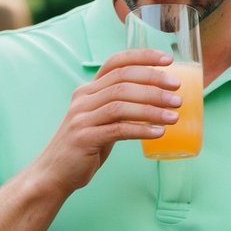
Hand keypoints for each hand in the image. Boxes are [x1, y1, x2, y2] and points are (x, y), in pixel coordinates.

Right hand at [34, 49, 182, 195]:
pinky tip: (159, 132)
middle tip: (177, 91)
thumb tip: (156, 101)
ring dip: (152, 108)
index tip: (167, 60)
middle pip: (123, 81)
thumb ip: (120, 108)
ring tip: (174, 115)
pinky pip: (118, 129)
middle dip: (154, 83)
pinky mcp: (84, 138)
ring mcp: (82, 118)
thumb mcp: (100, 121)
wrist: (53, 173)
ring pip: (122, 104)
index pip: (116, 63)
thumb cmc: (84, 147)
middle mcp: (83, 99)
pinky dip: (141, 129)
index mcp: (88, 90)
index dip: (142, 57)